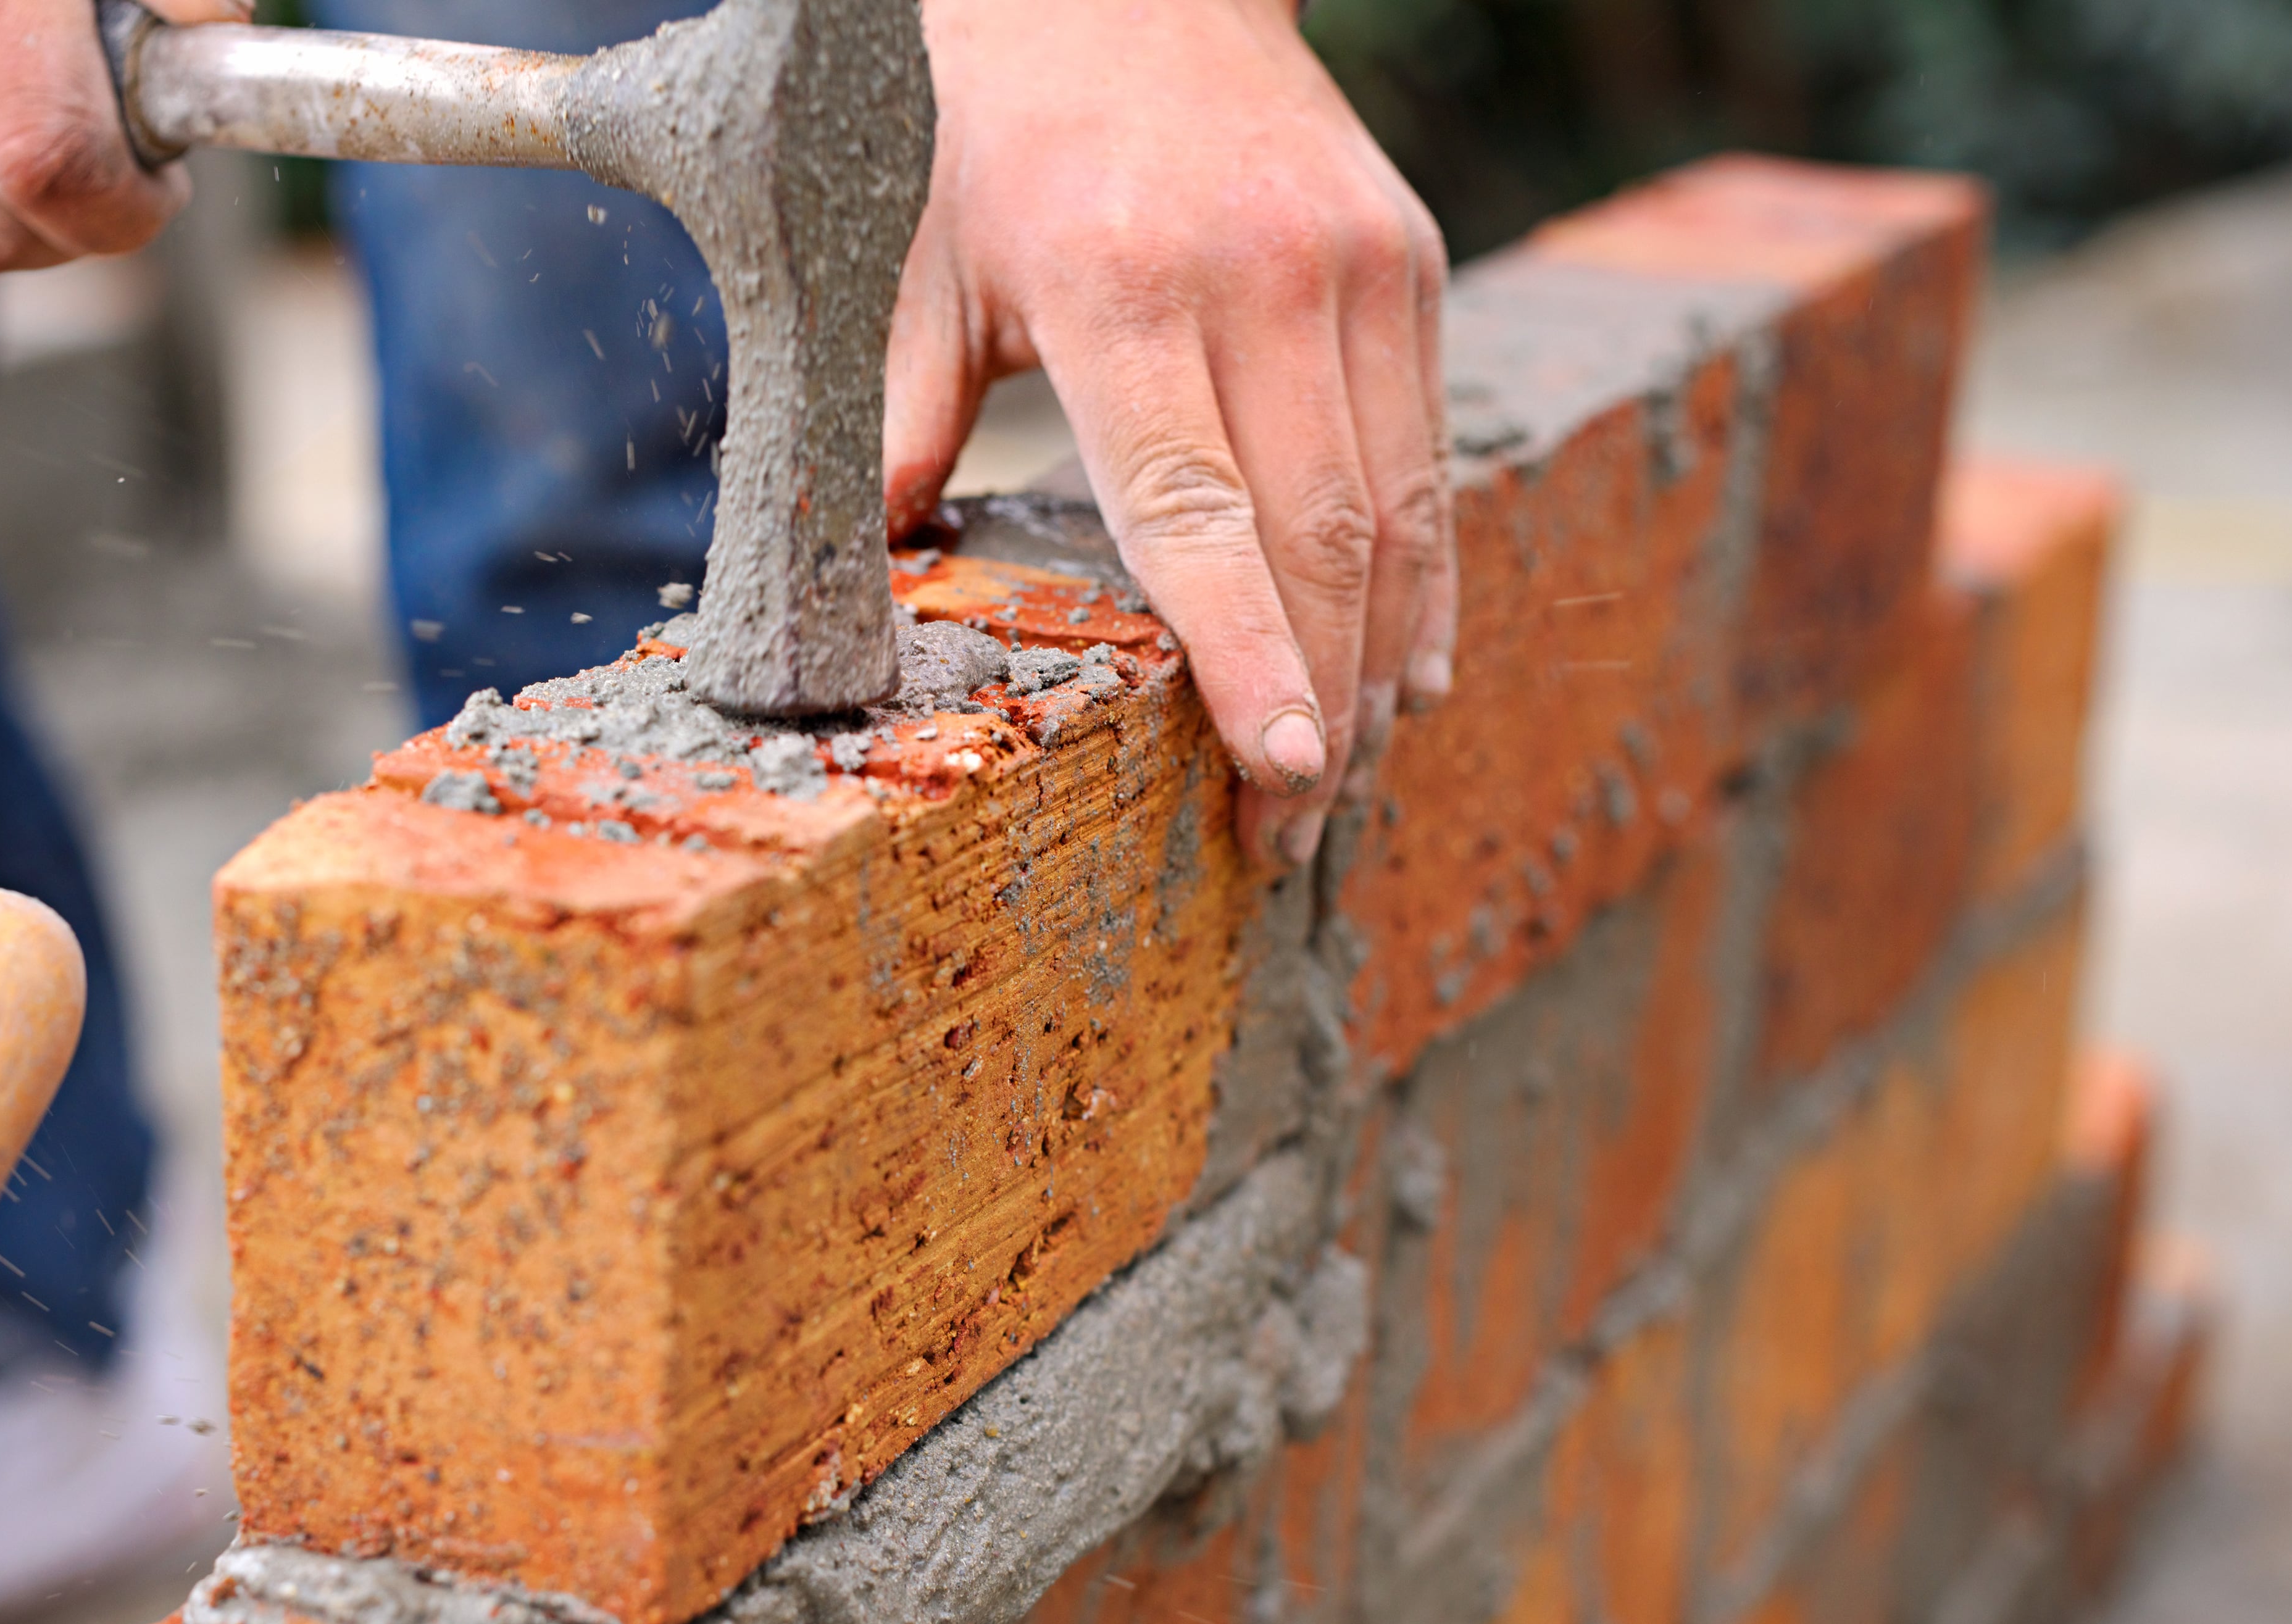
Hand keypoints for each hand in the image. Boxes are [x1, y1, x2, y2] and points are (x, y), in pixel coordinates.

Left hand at [885, 0, 1455, 872]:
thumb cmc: (990, 124)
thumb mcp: (911, 259)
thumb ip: (891, 418)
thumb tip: (863, 567)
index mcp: (1122, 289)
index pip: (1199, 514)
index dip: (1245, 657)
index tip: (1273, 772)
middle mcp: (1263, 279)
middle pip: (1319, 542)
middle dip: (1314, 708)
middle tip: (1289, 831)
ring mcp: (1355, 268)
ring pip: (1396, 512)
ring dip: (1379, 665)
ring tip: (1344, 780)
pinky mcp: (1407, 264)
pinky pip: (1428, 452)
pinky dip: (1424, 575)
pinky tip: (1407, 668)